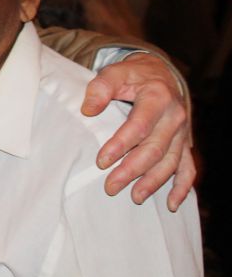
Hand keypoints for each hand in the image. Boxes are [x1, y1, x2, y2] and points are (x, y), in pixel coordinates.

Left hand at [81, 52, 192, 211]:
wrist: (160, 74)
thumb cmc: (133, 75)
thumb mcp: (114, 73)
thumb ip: (100, 87)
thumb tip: (88, 110)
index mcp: (157, 98)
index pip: (138, 127)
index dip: (120, 145)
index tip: (101, 161)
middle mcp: (175, 117)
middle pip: (154, 149)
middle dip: (132, 171)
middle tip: (111, 187)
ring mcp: (183, 133)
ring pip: (171, 163)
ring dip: (153, 182)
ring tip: (134, 197)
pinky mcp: (185, 144)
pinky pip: (188, 168)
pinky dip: (182, 188)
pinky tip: (170, 204)